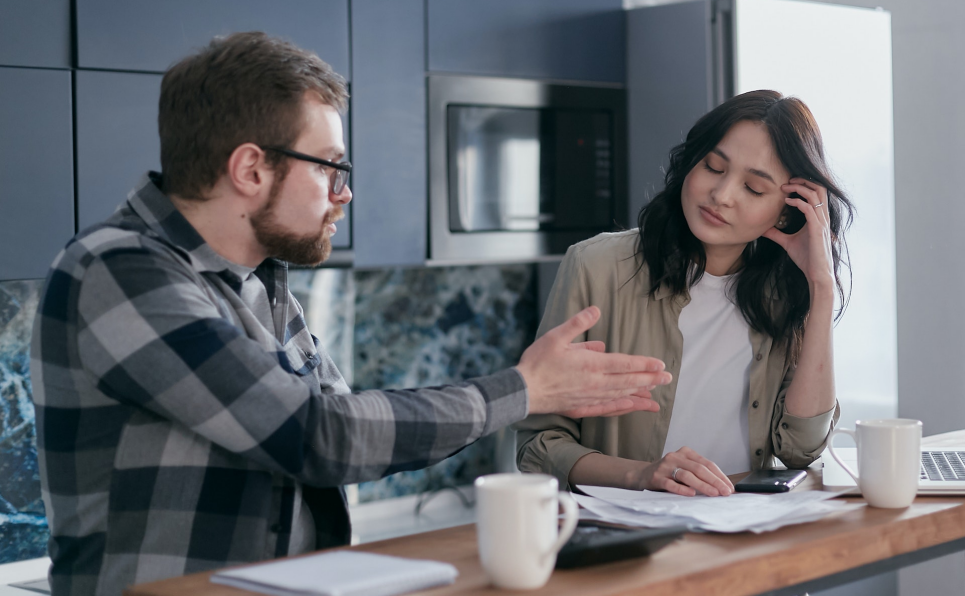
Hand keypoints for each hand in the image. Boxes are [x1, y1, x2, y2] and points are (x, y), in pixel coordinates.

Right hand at [516, 306, 672, 417]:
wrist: (522, 391)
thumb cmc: (537, 362)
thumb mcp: (556, 336)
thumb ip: (578, 323)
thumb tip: (596, 310)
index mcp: (591, 364)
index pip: (624, 364)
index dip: (644, 364)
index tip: (660, 364)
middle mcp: (595, 383)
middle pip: (628, 382)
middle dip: (650, 379)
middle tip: (668, 379)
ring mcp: (589, 397)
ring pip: (621, 396)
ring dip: (640, 395)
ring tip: (655, 394)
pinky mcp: (582, 407)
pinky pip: (607, 409)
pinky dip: (622, 408)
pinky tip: (630, 407)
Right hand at [633, 447, 732, 496]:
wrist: (642, 475)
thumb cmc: (668, 473)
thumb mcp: (684, 468)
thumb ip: (699, 474)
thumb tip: (722, 487)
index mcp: (686, 452)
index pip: (707, 463)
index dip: (720, 476)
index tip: (729, 487)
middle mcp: (676, 457)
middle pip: (699, 469)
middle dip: (714, 481)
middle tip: (725, 492)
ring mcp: (665, 466)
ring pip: (687, 475)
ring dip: (702, 485)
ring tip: (713, 494)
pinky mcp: (656, 477)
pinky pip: (671, 484)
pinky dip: (682, 489)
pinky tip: (691, 494)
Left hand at [761, 178, 834, 292]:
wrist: (817, 274)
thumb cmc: (806, 259)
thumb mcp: (788, 243)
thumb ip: (777, 234)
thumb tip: (763, 229)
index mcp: (818, 218)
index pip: (817, 193)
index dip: (804, 184)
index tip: (788, 184)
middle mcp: (822, 217)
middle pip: (820, 188)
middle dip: (804, 180)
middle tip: (787, 180)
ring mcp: (821, 222)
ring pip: (816, 194)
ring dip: (799, 187)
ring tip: (785, 187)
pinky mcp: (817, 229)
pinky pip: (809, 208)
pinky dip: (798, 202)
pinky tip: (787, 202)